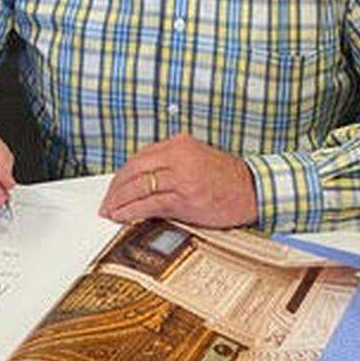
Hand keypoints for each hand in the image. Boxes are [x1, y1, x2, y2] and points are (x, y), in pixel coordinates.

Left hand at [99, 133, 257, 227]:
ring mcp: (182, 177)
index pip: (140, 157)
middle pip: (134, 170)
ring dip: (119, 201)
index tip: (113, 187)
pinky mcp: (186, 198)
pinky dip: (132, 211)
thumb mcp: (196, 159)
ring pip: (139, 186)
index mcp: (179, 144)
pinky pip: (150, 204)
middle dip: (116, 188)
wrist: (253, 189)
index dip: (122, 174)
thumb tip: (141, 181)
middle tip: (106, 202)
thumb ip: (170, 164)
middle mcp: (179, 157)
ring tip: (110, 212)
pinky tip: (123, 217)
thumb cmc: (226, 178)